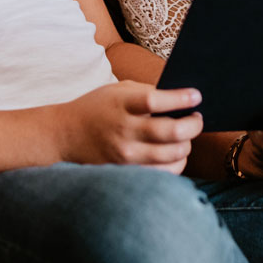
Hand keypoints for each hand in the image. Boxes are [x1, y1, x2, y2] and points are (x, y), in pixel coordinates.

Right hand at [55, 81, 203, 174]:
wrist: (65, 135)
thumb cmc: (97, 108)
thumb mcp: (117, 90)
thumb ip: (147, 92)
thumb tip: (184, 99)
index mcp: (121, 104)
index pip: (156, 101)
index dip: (181, 99)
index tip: (196, 96)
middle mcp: (124, 130)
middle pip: (172, 131)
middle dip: (193, 124)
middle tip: (196, 118)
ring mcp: (126, 155)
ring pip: (173, 155)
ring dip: (187, 144)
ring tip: (186, 135)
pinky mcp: (127, 172)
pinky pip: (165, 173)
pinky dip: (177, 162)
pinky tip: (175, 152)